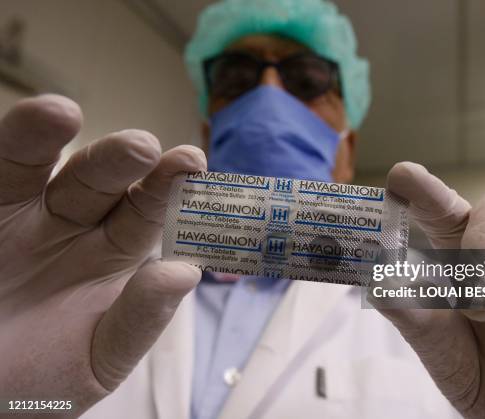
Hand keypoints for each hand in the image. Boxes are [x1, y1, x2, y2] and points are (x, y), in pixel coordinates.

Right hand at [0, 95, 206, 416]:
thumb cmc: (41, 385)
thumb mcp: (99, 358)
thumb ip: (139, 318)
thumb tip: (187, 273)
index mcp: (114, 256)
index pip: (147, 213)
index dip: (169, 188)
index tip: (192, 163)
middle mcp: (71, 227)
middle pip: (99, 182)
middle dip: (120, 161)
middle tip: (142, 146)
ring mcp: (19, 217)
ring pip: (35, 167)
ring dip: (46, 138)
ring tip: (61, 114)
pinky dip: (11, 148)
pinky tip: (26, 128)